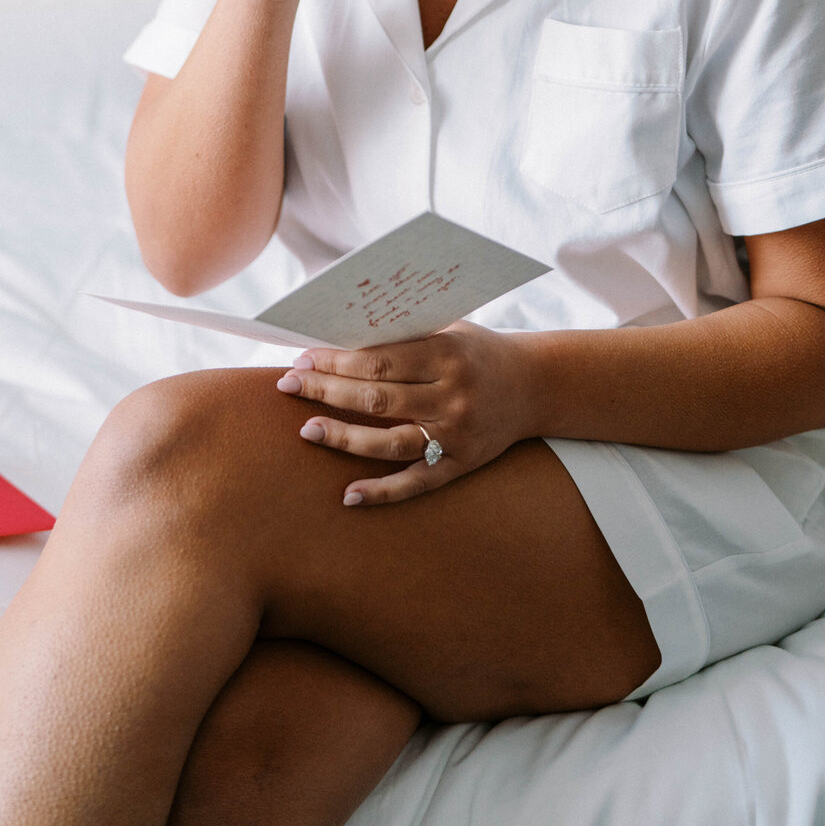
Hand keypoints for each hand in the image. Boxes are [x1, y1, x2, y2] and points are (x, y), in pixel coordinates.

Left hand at [275, 324, 532, 505]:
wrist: (535, 384)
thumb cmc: (476, 351)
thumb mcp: (446, 330)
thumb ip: (400, 337)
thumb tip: (336, 342)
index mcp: (447, 353)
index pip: (378, 359)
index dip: (335, 361)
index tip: (302, 359)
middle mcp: (453, 395)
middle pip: (377, 398)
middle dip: (327, 391)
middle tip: (289, 386)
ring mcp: (458, 434)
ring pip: (391, 441)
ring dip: (345, 437)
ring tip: (307, 429)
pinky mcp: (462, 464)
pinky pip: (417, 482)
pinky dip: (383, 492)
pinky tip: (349, 495)